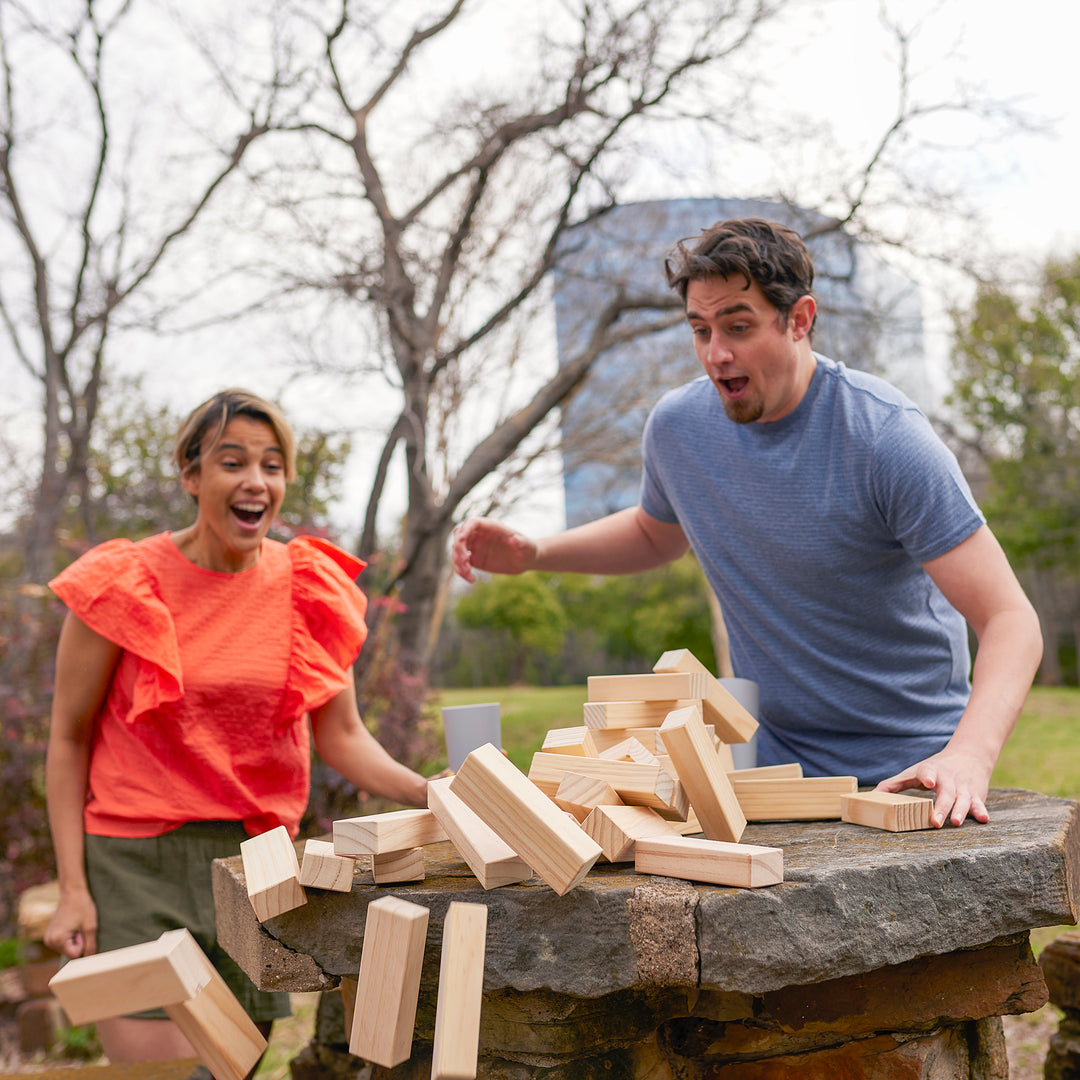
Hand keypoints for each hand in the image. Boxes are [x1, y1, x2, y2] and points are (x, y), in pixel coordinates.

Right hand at [44, 889, 97, 958]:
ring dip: (74, 938)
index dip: (82, 943)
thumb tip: (90, 960)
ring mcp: (48, 938)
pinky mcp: (50, 935)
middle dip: (78, 941)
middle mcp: (49, 941)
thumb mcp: (90, 927)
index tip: (81, 930)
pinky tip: (71, 924)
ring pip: (67, 948)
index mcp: (57, 940)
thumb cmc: (82, 906)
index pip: (74, 955)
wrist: (73, 892)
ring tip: (75, 924)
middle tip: (78, 925)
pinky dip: (70, 936)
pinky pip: (64, 943)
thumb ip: (90, 946)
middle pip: (70, 952)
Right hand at [451, 518, 537, 582]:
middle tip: (465, 562)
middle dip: (458, 547)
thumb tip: (514, 539)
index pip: (472, 523)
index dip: (465, 530)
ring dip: (457, 562)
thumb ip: (521, 542)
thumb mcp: (527, 546)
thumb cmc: (528, 549)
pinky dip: (462, 571)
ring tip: (467, 573)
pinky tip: (471, 579)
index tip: (461, 541)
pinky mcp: (475, 559)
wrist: (526, 560)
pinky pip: (462, 563)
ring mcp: (476, 546)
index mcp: (491, 527)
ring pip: (457, 550)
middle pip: (460, 535)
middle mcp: (480, 535)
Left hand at [876, 745, 993, 827]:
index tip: (928, 782)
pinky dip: (981, 811)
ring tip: (955, 822)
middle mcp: (948, 780)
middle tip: (935, 822)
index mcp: (931, 772)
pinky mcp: (977, 795)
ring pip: (963, 800)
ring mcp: (963, 788)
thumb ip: (893, 785)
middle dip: (941, 807)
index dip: (927, 776)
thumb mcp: (913, 773)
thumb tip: (870, 796)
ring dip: (960, 811)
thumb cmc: (933, 770)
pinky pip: (979, 804)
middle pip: (946, 794)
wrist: (968, 755)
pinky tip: (983, 819)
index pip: (927, 772)